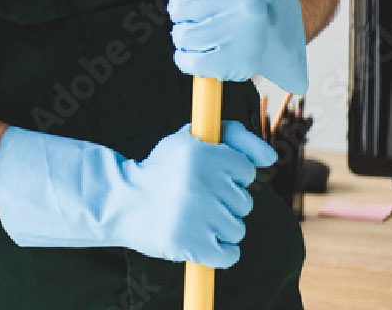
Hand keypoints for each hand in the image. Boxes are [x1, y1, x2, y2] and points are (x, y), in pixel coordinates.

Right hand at [0, 122, 276, 267]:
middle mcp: (198, 182)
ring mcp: (195, 216)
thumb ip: (234, 136)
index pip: (246, 171)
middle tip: (192, 197)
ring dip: (219, 227)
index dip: (227, 175)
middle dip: (223, 202)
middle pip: (244, 202)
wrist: (119, 201)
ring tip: (191, 217)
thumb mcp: (191, 141)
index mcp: (200, 153)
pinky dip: (219, 252)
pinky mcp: (190, 245)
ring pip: (238, 229)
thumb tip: (272, 157)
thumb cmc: (163, 169)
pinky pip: (230, 255)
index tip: (204, 176)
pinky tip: (198, 238)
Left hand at [155, 0, 309, 94]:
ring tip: (206, 29)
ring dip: (184, 34)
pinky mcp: (239, 65)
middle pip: (178, 8)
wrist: (278, 25)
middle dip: (183, 9)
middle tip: (205, 11)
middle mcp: (247, 6)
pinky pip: (188, 62)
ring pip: (181, 35)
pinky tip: (203, 50)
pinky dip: (186, 58)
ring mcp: (246, 38)